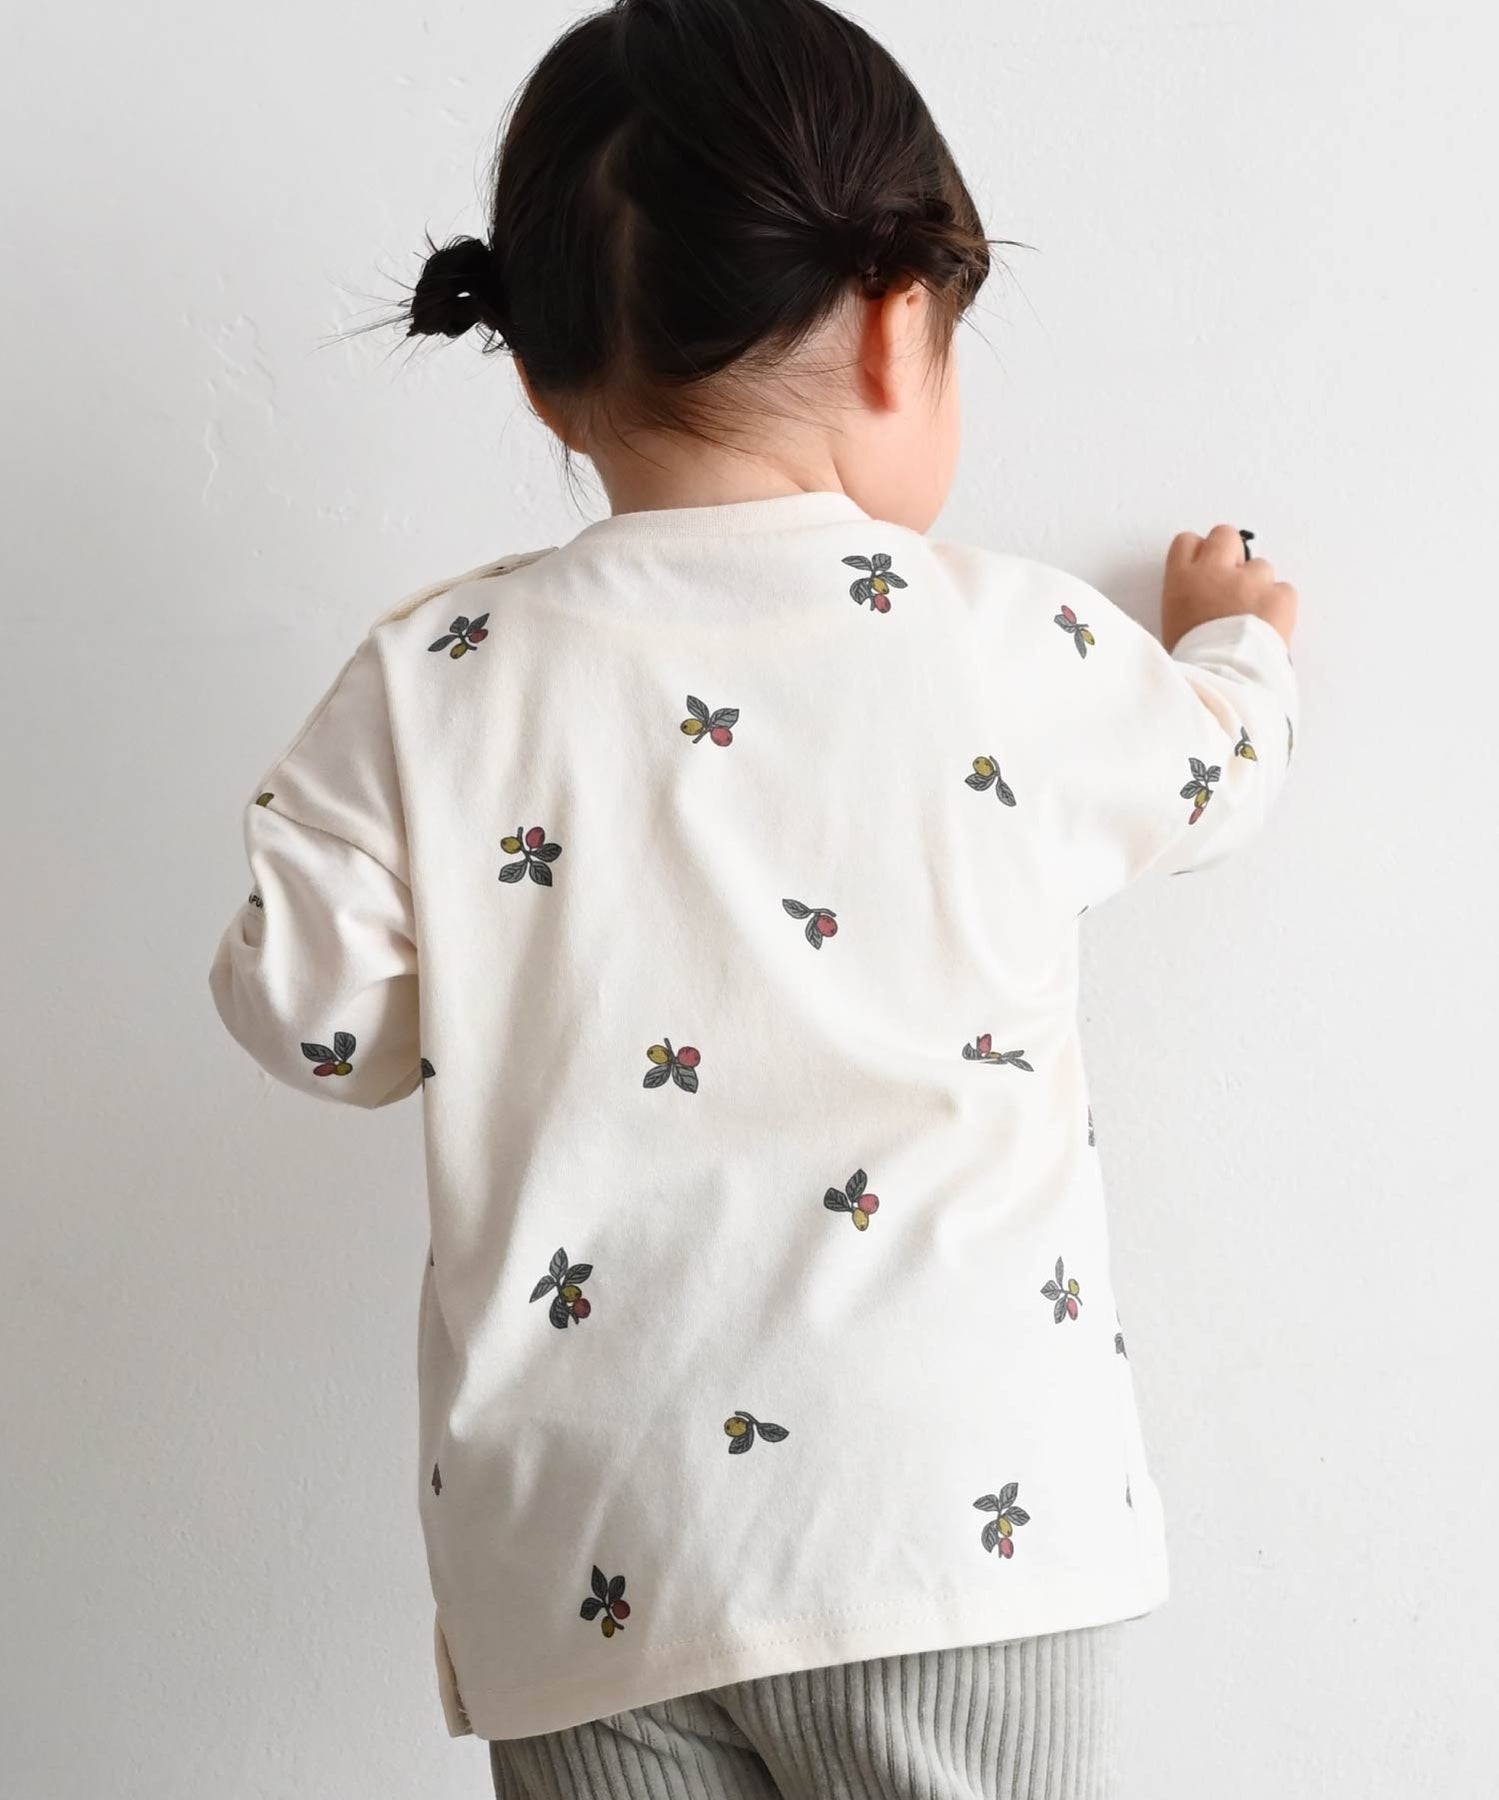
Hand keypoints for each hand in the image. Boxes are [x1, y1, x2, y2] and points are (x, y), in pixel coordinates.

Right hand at [1162, 524, 1297, 651]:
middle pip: (1225, 535)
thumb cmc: (1190, 664)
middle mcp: (1215, 570)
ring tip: (1251, 618)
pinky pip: (1283, 591)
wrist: (1221, 683)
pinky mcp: (1280, 596)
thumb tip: (1203, 597)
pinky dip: (1278, 606)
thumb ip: (1186, 600)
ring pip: (1260, 566)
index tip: (1203, 572)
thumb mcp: (1170, 628)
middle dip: (1230, 554)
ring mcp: (1250, 580)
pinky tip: (1268, 627)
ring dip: (1257, 585)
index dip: (1198, 555)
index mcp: (1181, 580)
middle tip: (1231, 584)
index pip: (1187, 542)